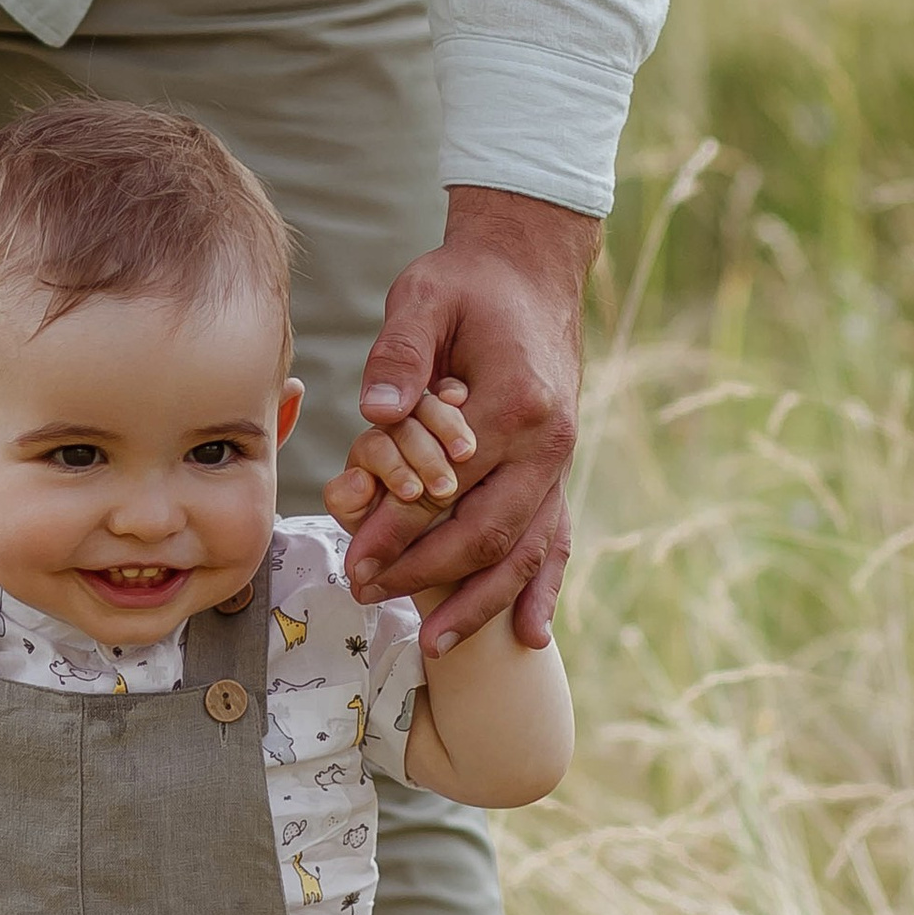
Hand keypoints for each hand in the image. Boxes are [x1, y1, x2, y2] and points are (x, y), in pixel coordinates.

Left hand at [328, 187, 599, 650]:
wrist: (532, 270)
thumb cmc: (468, 285)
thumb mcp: (424, 296)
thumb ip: (400, 353)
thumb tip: (378, 413)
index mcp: (515, 403)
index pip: (448, 485)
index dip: (398, 527)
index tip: (353, 559)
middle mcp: (548, 443)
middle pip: (487, 531)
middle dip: (427, 574)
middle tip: (368, 596)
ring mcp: (559, 462)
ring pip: (525, 549)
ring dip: (483, 602)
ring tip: (436, 644)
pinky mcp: (558, 470)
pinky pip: (556, 539)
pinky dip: (543, 589)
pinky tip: (531, 636)